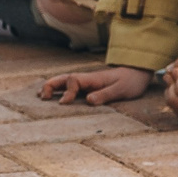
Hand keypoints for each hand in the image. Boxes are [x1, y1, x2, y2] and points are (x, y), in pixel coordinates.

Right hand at [39, 65, 155, 106]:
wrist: (138, 73)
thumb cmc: (130, 82)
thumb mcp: (121, 90)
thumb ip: (105, 95)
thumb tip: (88, 100)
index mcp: (93, 79)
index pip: (73, 81)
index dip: (66, 91)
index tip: (63, 103)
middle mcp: (87, 79)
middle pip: (63, 78)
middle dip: (50, 86)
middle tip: (42, 97)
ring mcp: (86, 82)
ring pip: (64, 81)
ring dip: (51, 87)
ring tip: (39, 96)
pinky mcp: (88, 87)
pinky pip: (69, 87)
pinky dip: (58, 90)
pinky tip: (51, 97)